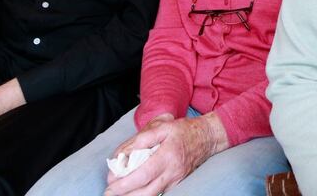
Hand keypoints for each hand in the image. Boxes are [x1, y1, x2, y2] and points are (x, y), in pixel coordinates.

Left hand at [104, 113, 228, 195]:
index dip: (125, 182)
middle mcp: (172, 172)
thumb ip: (141, 139)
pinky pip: (159, 193)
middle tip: (109, 193)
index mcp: (167, 155)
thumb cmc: (183, 130)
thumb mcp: (163, 126)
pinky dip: (144, 194)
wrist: (207, 138)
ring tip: (119, 194)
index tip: (110, 183)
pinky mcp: (177, 184)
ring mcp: (176, 180)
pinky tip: (134, 192)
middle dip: (125, 195)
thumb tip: (123, 153)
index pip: (143, 174)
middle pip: (146, 191)